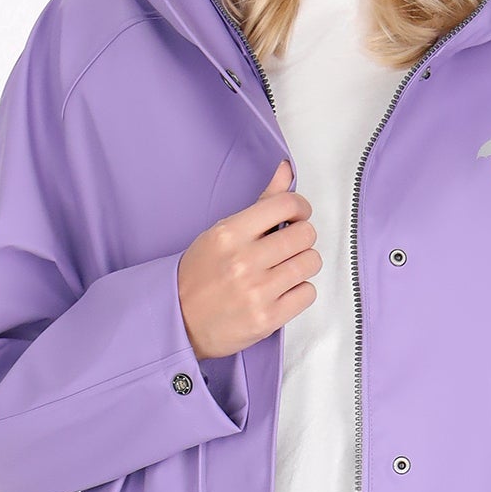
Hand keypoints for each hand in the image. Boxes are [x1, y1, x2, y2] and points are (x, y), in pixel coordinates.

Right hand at [177, 160, 319, 359]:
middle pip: (305, 234)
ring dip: (303, 264)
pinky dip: (300, 291)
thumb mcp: (222, 232)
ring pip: (310, 262)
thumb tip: (286, 170)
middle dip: (302, 238)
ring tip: (285, 269)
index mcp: (230, 233)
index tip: (297, 216)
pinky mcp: (267, 319)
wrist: (179, 321)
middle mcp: (244, 261)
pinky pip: (308, 293)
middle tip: (289, 246)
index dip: (300, 208)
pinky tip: (282, 291)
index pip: (286, 204)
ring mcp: (257, 292)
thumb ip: (261, 202)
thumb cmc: (200, 275)